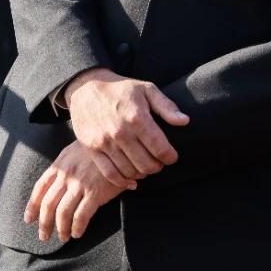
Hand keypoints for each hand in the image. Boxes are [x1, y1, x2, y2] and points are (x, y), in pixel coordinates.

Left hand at [25, 141, 125, 241]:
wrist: (119, 143)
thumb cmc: (98, 149)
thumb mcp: (75, 152)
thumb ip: (64, 168)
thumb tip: (56, 186)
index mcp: (59, 165)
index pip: (40, 189)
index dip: (32, 206)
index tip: (29, 219)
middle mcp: (66, 175)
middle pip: (48, 204)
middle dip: (44, 223)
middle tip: (44, 235)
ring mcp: (80, 184)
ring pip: (62, 212)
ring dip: (61, 228)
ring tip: (63, 237)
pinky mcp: (95, 192)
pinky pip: (81, 215)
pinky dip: (77, 227)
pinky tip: (77, 233)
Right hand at [63, 67, 189, 185]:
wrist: (86, 88)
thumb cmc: (121, 89)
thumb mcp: (147, 89)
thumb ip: (166, 106)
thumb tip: (184, 121)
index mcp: (137, 118)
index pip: (160, 148)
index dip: (170, 157)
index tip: (172, 157)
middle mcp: (121, 132)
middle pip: (146, 163)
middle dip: (157, 166)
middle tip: (159, 162)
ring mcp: (105, 142)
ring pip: (129, 171)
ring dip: (142, 174)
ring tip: (146, 167)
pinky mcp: (92, 149)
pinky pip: (110, 174)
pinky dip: (123, 182)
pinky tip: (132, 181)